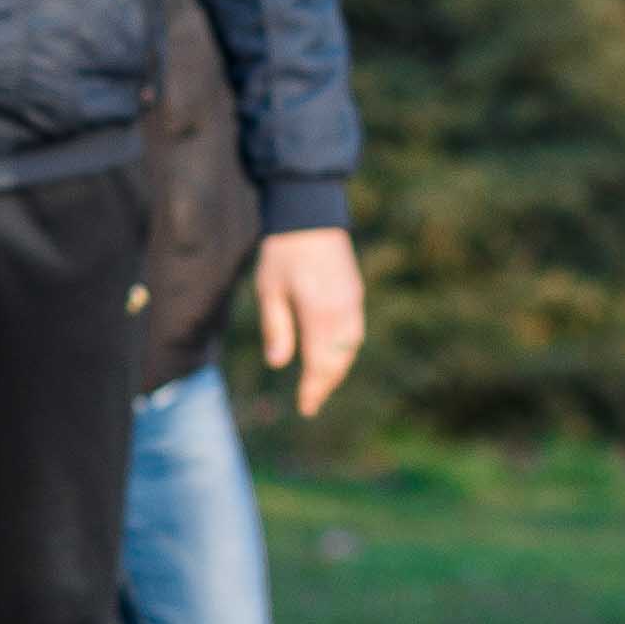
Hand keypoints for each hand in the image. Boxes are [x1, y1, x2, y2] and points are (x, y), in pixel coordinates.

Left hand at [256, 225, 365, 416]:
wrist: (310, 215)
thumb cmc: (283, 252)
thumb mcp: (269, 289)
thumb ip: (276, 328)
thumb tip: (278, 364)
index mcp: (318, 312)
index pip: (319, 362)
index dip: (313, 388)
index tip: (306, 408)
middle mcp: (341, 311)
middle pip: (338, 360)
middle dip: (326, 384)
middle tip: (311, 402)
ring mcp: (352, 302)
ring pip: (350, 348)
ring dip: (337, 369)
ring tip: (320, 385)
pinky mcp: (355, 293)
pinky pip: (354, 332)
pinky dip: (344, 351)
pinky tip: (332, 356)